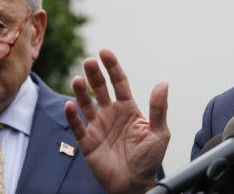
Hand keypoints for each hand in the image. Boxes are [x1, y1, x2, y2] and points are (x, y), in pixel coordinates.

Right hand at [64, 49, 169, 193]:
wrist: (135, 184)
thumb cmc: (149, 159)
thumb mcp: (159, 133)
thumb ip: (159, 109)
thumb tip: (163, 83)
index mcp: (128, 109)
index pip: (119, 82)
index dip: (112, 67)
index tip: (105, 52)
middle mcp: (111, 114)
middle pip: (100, 89)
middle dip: (94, 75)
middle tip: (89, 62)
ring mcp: (98, 126)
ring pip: (86, 104)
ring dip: (81, 92)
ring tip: (77, 79)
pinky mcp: (87, 142)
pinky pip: (77, 126)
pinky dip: (72, 116)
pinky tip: (70, 105)